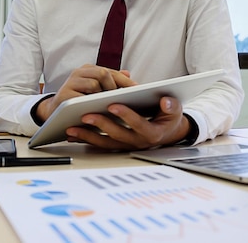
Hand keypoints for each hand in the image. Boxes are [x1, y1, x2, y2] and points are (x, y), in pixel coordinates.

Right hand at [35, 64, 135, 122]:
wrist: (55, 113)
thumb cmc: (79, 102)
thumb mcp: (95, 92)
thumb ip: (110, 82)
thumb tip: (128, 73)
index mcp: (88, 70)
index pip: (111, 72)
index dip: (126, 81)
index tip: (138, 89)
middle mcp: (78, 73)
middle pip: (103, 73)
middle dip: (114, 86)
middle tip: (122, 99)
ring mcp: (70, 83)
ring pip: (94, 83)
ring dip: (103, 95)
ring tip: (111, 105)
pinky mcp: (64, 96)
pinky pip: (82, 98)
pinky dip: (92, 104)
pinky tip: (99, 110)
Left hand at [65, 96, 190, 150]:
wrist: (167, 132)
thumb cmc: (169, 118)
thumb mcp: (175, 111)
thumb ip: (172, 106)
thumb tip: (166, 101)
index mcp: (152, 133)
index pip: (138, 124)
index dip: (126, 115)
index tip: (113, 104)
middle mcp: (138, 142)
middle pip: (118, 135)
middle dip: (101, 124)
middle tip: (85, 114)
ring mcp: (126, 146)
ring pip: (105, 143)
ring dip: (88, 136)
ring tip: (71, 128)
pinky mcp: (117, 146)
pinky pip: (100, 144)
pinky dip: (86, 140)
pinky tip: (72, 134)